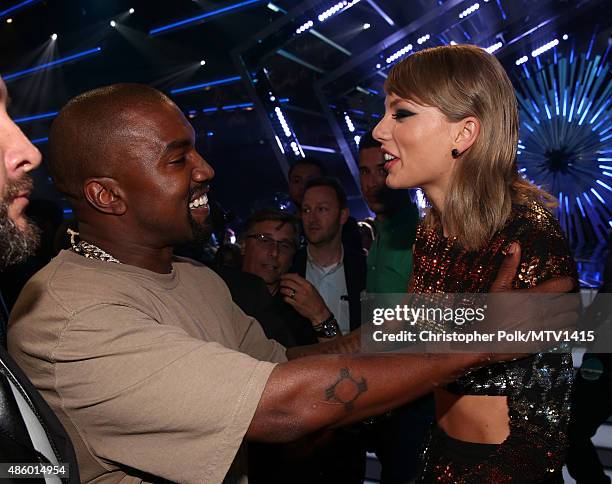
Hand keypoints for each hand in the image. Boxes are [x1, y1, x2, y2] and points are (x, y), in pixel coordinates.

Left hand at [279, 273, 330, 324]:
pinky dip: (284, 298)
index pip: (294, 277)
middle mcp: (303, 290)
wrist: (319, 311)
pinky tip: (286, 298)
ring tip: (282, 290)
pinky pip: (286, 299)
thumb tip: (295, 275)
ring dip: (282, 290)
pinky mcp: (296, 304)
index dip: (286, 275)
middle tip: (281, 283)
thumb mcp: (312, 288)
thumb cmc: (316, 300)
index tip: (283, 276)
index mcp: (307, 285)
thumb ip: (303, 281)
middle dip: (282, 282)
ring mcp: (299, 298)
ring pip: (285, 290)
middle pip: (288, 282)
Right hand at [483, 242, 578, 358]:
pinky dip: (568, 327)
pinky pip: (568, 332)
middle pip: (572, 301)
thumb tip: (515, 246)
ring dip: (570, 312)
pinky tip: (560, 324)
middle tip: (564, 296)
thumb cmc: (493, 314)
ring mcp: (548, 326)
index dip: (567, 281)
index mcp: (534, 296)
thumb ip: (508, 266)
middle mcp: (544, 311)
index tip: (564, 282)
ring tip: (563, 310)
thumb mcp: (497, 288)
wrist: (490, 341)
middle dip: (570, 297)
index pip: (564, 284)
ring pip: (572, 317)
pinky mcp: (548, 339)